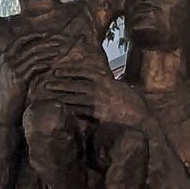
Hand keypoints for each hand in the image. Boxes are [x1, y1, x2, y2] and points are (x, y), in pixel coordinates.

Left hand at [28, 61, 143, 132]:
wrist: (142, 117)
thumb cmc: (136, 103)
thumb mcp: (125, 88)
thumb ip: (113, 84)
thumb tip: (109, 83)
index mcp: (106, 80)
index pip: (84, 73)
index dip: (69, 71)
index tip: (58, 71)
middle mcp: (100, 89)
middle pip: (75, 85)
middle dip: (60, 83)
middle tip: (47, 83)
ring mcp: (98, 102)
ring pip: (74, 97)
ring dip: (61, 96)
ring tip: (50, 95)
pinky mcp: (97, 115)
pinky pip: (80, 111)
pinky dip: (70, 109)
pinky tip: (61, 109)